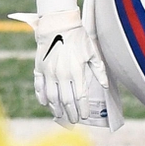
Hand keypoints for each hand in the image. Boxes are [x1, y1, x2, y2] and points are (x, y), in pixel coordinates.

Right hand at [11, 9, 108, 124]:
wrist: (58, 25)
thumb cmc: (78, 38)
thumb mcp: (92, 52)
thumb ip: (99, 70)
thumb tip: (105, 86)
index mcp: (77, 71)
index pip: (80, 96)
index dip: (83, 108)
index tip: (85, 116)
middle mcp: (62, 74)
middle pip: (66, 100)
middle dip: (71, 112)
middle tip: (74, 120)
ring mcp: (49, 72)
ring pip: (51, 97)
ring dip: (56, 108)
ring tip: (61, 116)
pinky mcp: (39, 68)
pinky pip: (39, 87)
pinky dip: (42, 97)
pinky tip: (46, 103)